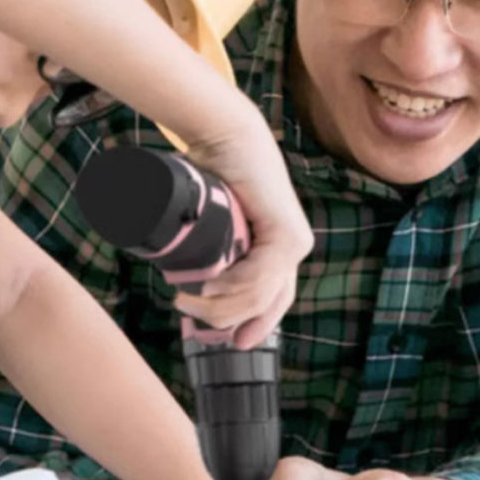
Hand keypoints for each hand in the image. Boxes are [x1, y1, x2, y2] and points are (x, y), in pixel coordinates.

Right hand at [174, 118, 313, 349]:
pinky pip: (260, 278)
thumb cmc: (215, 174)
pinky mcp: (289, 235)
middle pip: (263, 305)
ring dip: (218, 306)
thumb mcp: (215, 224)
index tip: (227, 342)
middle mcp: (291, 249)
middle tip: (189, 318)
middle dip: (225, 321)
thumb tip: (188, 279)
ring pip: (257, 296)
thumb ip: (212, 250)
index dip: (253, 325)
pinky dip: (232, 288)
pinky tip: (207, 286)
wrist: (226, 138)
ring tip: (185, 299)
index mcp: (277, 249)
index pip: (272, 300)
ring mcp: (294, 243)